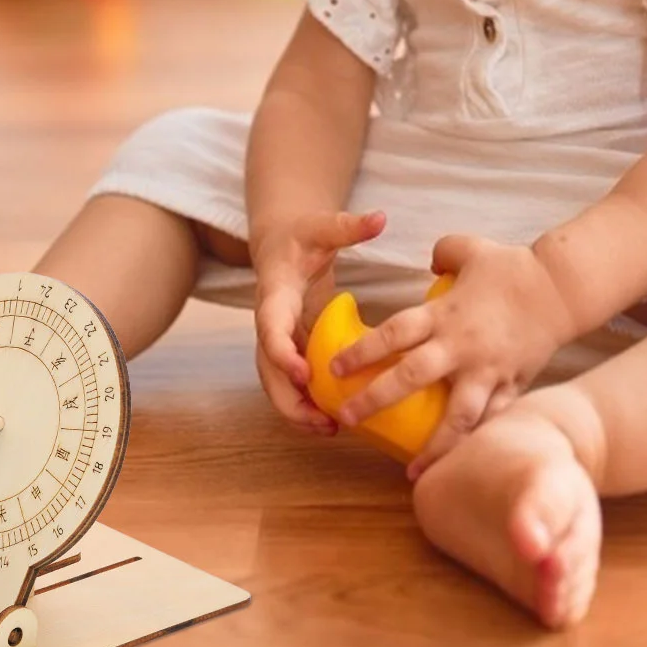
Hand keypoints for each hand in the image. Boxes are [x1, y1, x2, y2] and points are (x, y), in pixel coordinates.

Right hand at [251, 209, 385, 434]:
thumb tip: (380, 217)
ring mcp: (278, 338)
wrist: (281, 243)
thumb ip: (348, 225)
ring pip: (275, 382)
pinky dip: (304, 403)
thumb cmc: (302, 235)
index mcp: (274, 293)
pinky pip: (290, 383)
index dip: (281, 352)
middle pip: (267, 367)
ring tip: (328, 429)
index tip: (304, 373)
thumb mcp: (323, 226)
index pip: (269, 326)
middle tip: (320, 419)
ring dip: (296, 409)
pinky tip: (331, 420)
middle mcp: (270, 321)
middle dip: (288, 397)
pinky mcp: (291, 348)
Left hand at [328, 235, 575, 473]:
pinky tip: (462, 467)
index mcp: (444, 314)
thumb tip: (429, 263)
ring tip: (412, 473)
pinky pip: (492, 421)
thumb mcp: (469, 249)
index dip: (362, 351)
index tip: (334, 368)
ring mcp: (488, 371)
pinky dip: (476, 444)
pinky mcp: (512, 386)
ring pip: (457, 417)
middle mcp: (461, 347)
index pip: (394, 333)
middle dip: (375, 400)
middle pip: (411, 377)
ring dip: (433, 447)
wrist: (562, 289)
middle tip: (346, 418)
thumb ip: (442, 253)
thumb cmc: (512, 267)